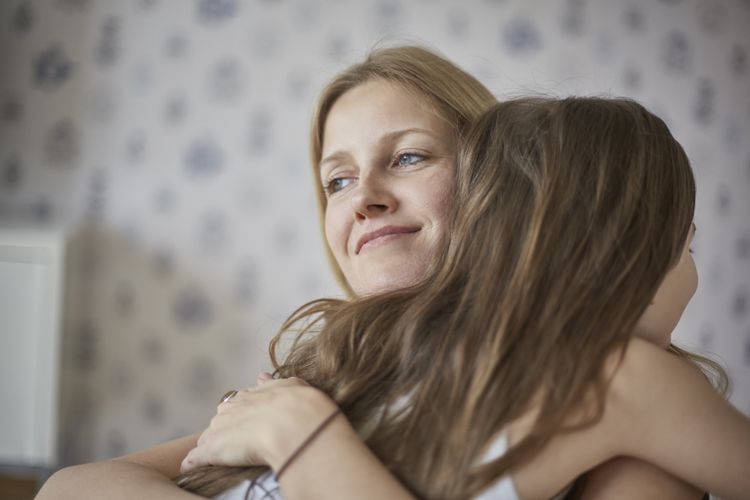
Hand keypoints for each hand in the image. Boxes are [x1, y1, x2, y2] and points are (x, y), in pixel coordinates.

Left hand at [179, 373, 339, 473]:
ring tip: (217, 459)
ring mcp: (219, 429)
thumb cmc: (299, 405)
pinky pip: (196, 457)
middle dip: (226, 430)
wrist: (294, 424)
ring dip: (211, 446)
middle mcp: (230, 409)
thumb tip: (261, 375)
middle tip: (238, 444)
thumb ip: (273, 382)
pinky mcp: (212, 450)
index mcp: (249, 396)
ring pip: (208, 438)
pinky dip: (193, 462)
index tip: (249, 424)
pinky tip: (189, 468)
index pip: (238, 405)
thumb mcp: (291, 385)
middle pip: (220, 420)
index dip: (243, 415)